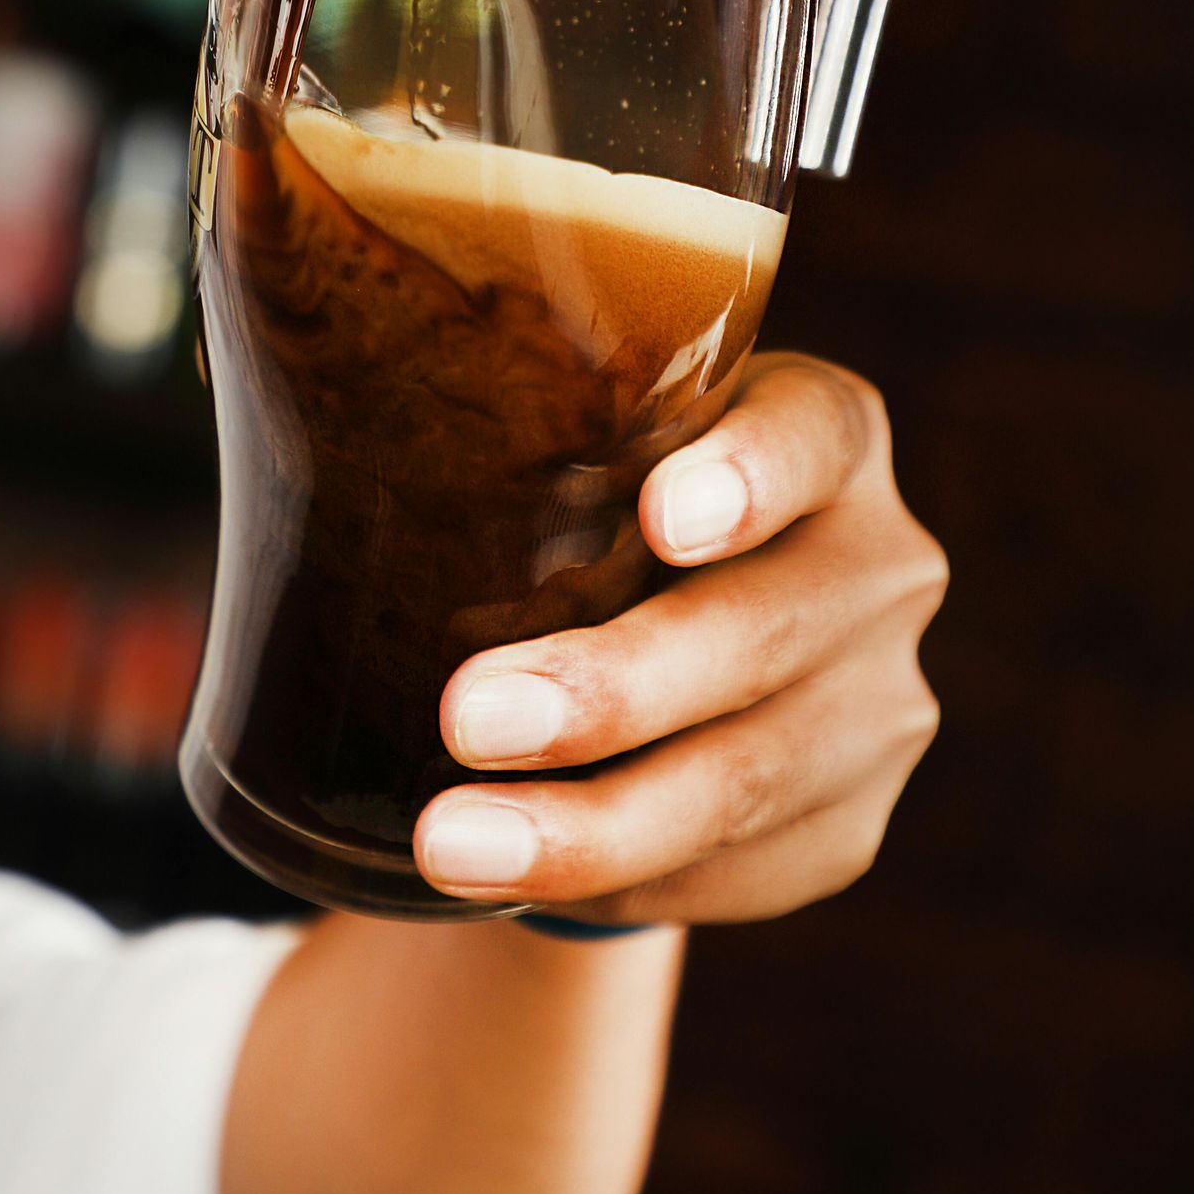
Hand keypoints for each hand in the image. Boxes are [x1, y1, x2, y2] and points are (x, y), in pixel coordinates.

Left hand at [417, 354, 946, 923]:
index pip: (806, 436)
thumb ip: (520, 407)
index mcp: (826, 432)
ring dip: (590, 827)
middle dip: (612, 690)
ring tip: (452, 843)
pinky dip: (615, 878)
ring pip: (742, 781)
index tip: (660, 518)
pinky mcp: (847, 824)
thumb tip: (314, 313)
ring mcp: (879, 705)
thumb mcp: (587, 432)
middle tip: (468, 715)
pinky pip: (731, 871)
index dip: (745, 476)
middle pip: (761, 632)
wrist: (667, 639)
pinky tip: (514, 879)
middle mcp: (879, 562)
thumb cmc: (596, 498)